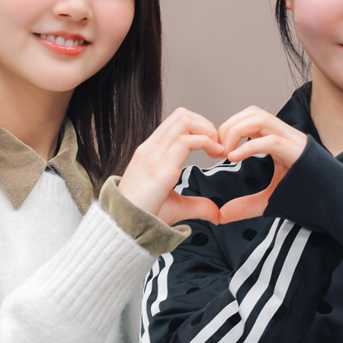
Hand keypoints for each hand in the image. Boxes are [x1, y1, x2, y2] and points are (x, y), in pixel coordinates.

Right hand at [118, 108, 227, 224]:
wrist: (124, 228)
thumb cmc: (144, 216)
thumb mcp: (176, 206)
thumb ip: (197, 205)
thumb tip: (216, 212)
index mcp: (150, 152)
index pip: (176, 122)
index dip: (199, 127)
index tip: (212, 145)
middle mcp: (151, 149)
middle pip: (182, 115)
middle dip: (206, 124)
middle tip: (218, 144)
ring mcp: (154, 155)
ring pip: (184, 121)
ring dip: (208, 130)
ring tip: (217, 148)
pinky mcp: (161, 167)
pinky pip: (187, 141)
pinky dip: (207, 142)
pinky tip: (216, 154)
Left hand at [215, 106, 308, 221]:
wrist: (337, 204)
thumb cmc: (308, 198)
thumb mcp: (270, 200)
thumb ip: (246, 205)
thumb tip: (221, 216)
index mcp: (280, 140)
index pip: (250, 118)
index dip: (230, 128)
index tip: (218, 151)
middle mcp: (286, 135)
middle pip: (252, 112)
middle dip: (229, 127)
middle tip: (218, 151)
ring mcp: (293, 141)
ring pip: (260, 118)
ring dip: (237, 132)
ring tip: (226, 154)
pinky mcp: (297, 152)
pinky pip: (270, 140)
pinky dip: (248, 147)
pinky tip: (234, 159)